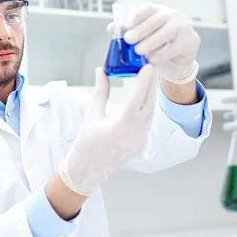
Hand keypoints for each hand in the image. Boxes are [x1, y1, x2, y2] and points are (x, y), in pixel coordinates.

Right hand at [58, 65, 157, 195]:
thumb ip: (100, 92)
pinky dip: (147, 107)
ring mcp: (140, 141)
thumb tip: (101, 71)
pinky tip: (144, 97)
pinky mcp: (141, 144)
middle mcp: (134, 135)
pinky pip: (148, 122)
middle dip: (150, 85)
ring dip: (150, 96)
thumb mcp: (92, 114)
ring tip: (148, 79)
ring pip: (150, 113)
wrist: (87, 169)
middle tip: (149, 67)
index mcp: (120, 128)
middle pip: (148, 105)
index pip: (136, 100)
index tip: (148, 67)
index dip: (143, 82)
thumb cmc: (86, 142)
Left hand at [108, 4, 200, 84]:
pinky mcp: (189, 40)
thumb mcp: (141, 36)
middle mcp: (170, 15)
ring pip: (166, 32)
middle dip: (140, 30)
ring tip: (138, 51)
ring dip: (150, 42)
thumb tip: (111, 28)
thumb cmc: (157, 43)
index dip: (135, 17)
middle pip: (155, 20)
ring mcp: (182, 26)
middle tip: (128, 40)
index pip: (146, 9)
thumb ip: (126, 31)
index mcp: (157, 11)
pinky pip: (174, 47)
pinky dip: (161, 54)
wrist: (177, 58)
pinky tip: (152, 60)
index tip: (125, 28)